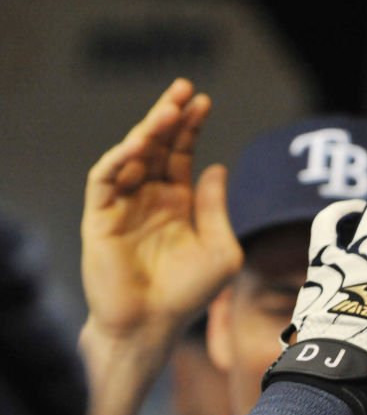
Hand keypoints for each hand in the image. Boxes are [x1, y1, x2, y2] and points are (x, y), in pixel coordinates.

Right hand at [81, 78, 242, 344]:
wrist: (152, 326)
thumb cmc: (188, 294)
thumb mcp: (220, 249)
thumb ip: (217, 208)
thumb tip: (218, 166)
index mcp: (177, 204)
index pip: (180, 155)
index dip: (190, 128)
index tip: (203, 101)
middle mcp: (148, 199)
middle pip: (156, 147)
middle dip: (168, 117)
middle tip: (183, 88)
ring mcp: (123, 206)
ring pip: (130, 157)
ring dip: (146, 131)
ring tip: (168, 109)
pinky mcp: (99, 218)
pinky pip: (104, 179)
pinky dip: (118, 159)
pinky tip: (137, 143)